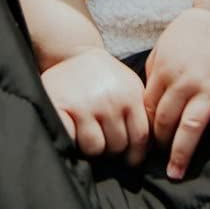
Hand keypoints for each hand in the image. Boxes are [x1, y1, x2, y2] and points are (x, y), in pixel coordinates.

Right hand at [41, 47, 150, 165]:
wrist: (72, 52)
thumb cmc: (105, 77)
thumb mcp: (129, 87)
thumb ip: (141, 113)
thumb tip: (148, 150)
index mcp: (130, 94)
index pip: (140, 138)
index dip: (135, 153)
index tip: (129, 157)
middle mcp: (110, 99)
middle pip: (118, 147)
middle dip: (112, 149)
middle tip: (104, 138)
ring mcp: (85, 104)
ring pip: (95, 149)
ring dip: (92, 147)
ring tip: (89, 133)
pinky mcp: (61, 108)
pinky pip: (72, 142)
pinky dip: (72, 141)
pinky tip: (73, 131)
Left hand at [144, 7, 209, 179]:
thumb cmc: (193, 29)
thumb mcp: (164, 44)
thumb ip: (154, 69)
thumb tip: (146, 98)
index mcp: (165, 69)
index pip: (151, 108)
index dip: (150, 126)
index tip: (151, 140)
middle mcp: (184, 80)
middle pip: (167, 120)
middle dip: (162, 143)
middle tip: (163, 161)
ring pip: (192, 123)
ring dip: (183, 150)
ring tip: (177, 171)